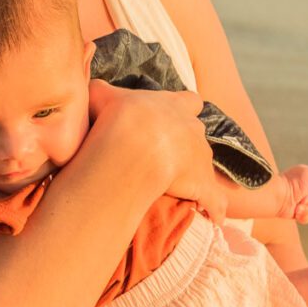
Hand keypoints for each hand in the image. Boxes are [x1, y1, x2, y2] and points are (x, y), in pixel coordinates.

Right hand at [88, 81, 222, 221]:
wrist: (134, 145)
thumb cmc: (117, 116)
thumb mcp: (100, 94)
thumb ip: (99, 89)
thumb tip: (92, 88)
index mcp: (174, 105)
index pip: (190, 100)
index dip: (183, 108)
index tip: (173, 115)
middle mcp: (193, 128)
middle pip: (197, 132)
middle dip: (187, 141)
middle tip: (166, 153)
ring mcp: (202, 157)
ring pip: (204, 164)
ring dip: (194, 173)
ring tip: (177, 187)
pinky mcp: (204, 185)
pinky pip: (215, 200)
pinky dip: (214, 207)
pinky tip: (212, 218)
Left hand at [276, 164, 307, 222]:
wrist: (276, 197)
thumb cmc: (292, 184)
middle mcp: (306, 189)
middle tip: (302, 199)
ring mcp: (301, 200)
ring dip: (307, 209)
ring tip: (297, 206)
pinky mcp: (297, 211)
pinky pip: (307, 218)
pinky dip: (303, 216)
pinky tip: (296, 212)